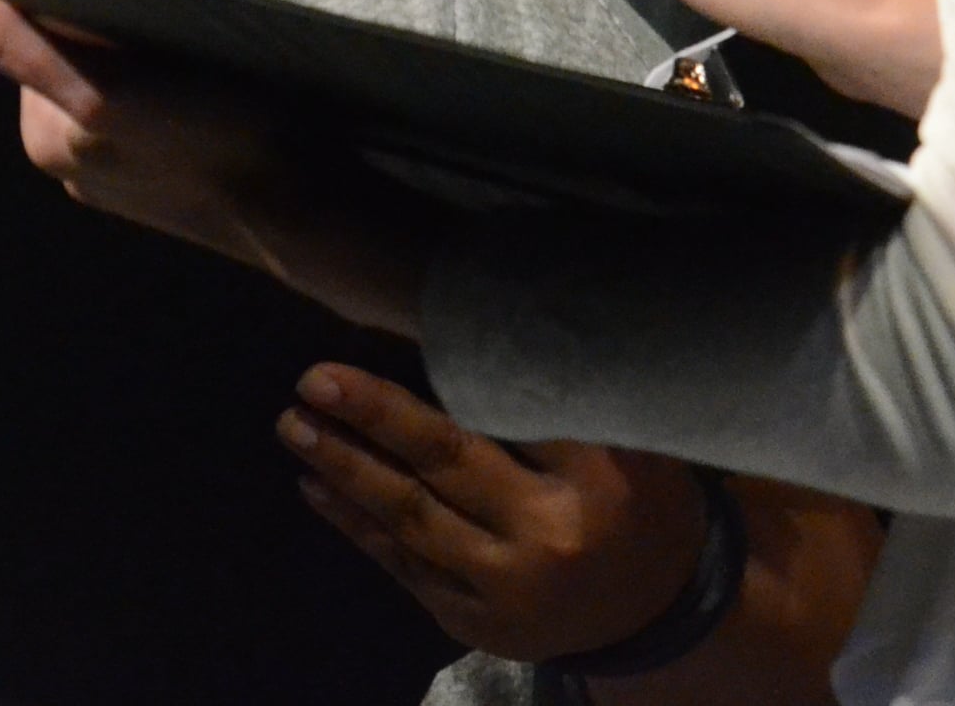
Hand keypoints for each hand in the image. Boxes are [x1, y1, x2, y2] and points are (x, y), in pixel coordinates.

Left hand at [0, 0, 441, 339]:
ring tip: (205, 30)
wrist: (309, 214)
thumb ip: (12, 41)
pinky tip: (223, 82)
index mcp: (46, 138)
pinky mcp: (180, 185)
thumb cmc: (209, 136)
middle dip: (122, 10)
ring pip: (127, 78)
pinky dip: (185, 83)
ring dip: (157, 38)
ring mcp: (130, 179)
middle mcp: (75, 163)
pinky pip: (166, 112)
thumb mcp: (103, 83)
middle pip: (83, 53)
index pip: (43, 33)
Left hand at [279, 363, 707, 662]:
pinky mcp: (473, 622)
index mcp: (592, 481)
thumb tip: (495, 332)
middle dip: (371, 419)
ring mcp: (502, 589)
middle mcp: (543, 538)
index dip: (440, 379)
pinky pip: (403, 566)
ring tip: (296, 426)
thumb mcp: (636, 446)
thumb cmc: (644, 506)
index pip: (505, 416)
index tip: (374, 342)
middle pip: (443, 463)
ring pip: (409, 518)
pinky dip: (357, 525)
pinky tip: (316, 487)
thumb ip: (570, 403)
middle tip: (313, 380)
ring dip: (345, 470)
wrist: (658, 615)